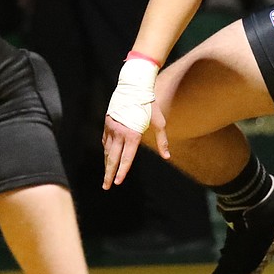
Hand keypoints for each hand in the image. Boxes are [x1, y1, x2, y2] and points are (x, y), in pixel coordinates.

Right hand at [102, 58, 168, 188]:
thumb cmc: (149, 104)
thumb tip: (167, 156)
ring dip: (106, 164)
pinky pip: (105, 140)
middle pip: (112, 158)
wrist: (134, 86)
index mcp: (133, 134)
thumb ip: (162, 141)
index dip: (122, 171)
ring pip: (107, 150)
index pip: (126, 158)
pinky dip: (106, 150)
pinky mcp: (107, 122)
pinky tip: (107, 157)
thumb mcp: (159, 122)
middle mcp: (120, 133)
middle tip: (106, 186)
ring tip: (106, 176)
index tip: (118, 182)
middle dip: (109, 174)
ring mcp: (111, 127)